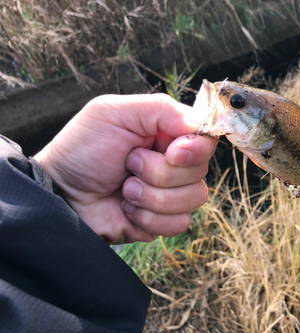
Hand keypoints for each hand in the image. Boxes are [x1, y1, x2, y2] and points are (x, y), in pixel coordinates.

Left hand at [34, 94, 216, 243]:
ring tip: (124, 189)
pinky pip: (179, 223)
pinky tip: (127, 208)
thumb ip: (161, 109)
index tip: (171, 152)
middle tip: (128, 164)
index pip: (207, 140)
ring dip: (152, 196)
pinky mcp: (163, 221)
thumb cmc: (82, 149)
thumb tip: (200, 123)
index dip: (195, 149)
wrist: (60, 194)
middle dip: (159, 172)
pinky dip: (148, 217)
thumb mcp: (114, 113)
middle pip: (201, 171)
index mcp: (168, 134)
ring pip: (194, 198)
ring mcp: (171, 194)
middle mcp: (175, 164)